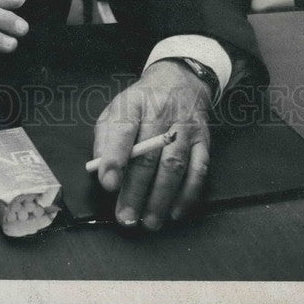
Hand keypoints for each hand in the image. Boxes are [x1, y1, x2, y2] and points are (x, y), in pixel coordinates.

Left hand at [92, 60, 212, 229]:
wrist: (178, 81)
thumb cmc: (141, 105)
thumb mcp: (116, 110)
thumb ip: (105, 138)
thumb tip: (100, 170)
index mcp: (133, 105)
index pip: (122, 130)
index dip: (114, 158)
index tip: (108, 184)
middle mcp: (160, 114)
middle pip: (148, 156)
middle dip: (136, 191)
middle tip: (126, 217)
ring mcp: (184, 128)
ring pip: (174, 165)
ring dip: (161, 198)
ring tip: (149, 222)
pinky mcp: (203, 140)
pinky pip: (198, 169)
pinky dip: (188, 194)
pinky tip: (175, 211)